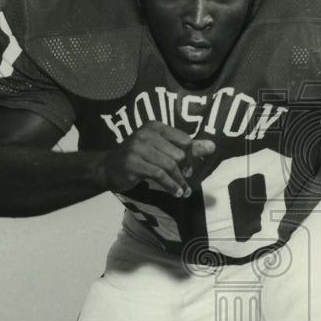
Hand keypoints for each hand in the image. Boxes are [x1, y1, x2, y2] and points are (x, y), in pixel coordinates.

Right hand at [99, 121, 215, 196]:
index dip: (190, 157)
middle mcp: (146, 134)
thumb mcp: (161, 149)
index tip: (188, 169)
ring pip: (170, 166)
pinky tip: (175, 192)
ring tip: (183, 192)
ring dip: (179, 182)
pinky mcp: (133, 163)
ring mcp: (138, 148)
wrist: (108, 168)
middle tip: (184, 181)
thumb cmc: (138, 158)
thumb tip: (213, 146)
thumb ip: (187, 147)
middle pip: (178, 155)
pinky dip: (170, 186)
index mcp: (155, 127)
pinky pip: (159, 175)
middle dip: (184, 171)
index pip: (184, 140)